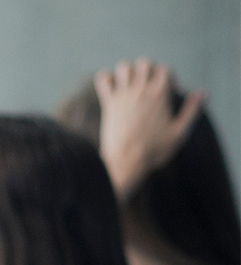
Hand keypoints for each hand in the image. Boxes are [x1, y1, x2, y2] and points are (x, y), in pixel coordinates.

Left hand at [95, 57, 205, 194]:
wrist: (127, 161)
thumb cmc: (155, 149)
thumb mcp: (180, 131)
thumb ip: (192, 110)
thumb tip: (203, 93)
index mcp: (160, 96)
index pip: (165, 69)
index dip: (169, 77)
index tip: (169, 92)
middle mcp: (141, 91)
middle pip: (144, 62)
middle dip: (149, 69)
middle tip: (150, 86)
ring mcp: (123, 96)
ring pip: (124, 67)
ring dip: (128, 71)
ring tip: (132, 85)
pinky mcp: (108, 103)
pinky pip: (103, 80)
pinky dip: (106, 78)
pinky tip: (113, 88)